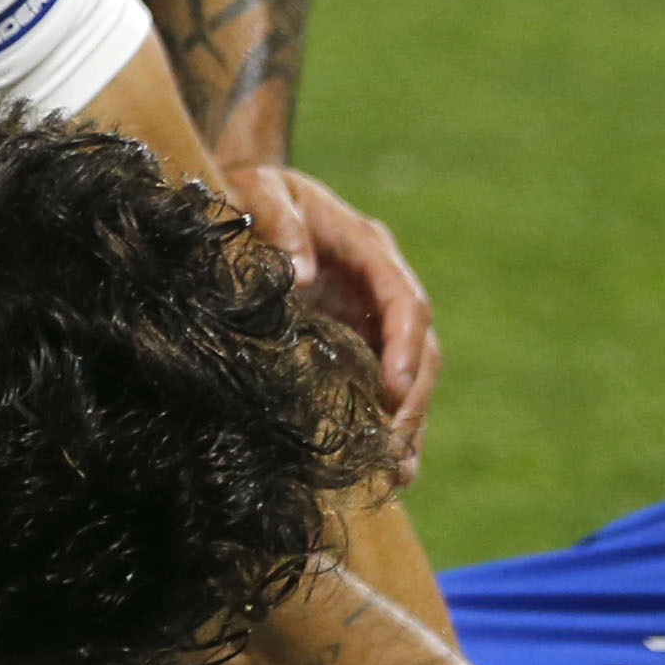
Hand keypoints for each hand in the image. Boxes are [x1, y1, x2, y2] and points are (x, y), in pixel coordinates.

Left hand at [224, 161, 440, 474]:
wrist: (246, 193)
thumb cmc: (251, 191)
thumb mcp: (260, 193)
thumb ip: (279, 224)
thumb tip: (303, 277)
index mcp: (367, 246)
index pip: (405, 300)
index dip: (404, 346)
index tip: (394, 389)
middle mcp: (380, 282)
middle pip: (418, 345)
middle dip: (413, 399)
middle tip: (398, 450)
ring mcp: (371, 312)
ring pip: (409, 372)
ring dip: (409, 422)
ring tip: (400, 474)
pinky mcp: (356, 336)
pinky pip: (381, 383)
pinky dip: (386, 423)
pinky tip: (386, 468)